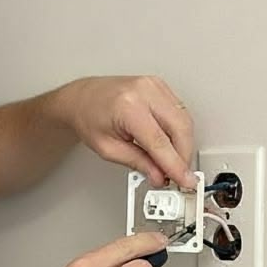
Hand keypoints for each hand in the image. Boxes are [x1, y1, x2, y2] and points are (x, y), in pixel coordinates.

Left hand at [58, 76, 195, 188]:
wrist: (81, 98)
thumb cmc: (87, 117)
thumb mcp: (108, 149)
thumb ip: (137, 163)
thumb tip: (159, 175)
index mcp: (128, 107)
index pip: (160, 142)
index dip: (175, 165)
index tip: (185, 180)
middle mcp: (144, 92)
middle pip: (180, 128)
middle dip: (183, 156)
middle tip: (178, 174)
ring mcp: (153, 85)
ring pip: (184, 119)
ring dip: (183, 144)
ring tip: (170, 161)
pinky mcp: (159, 85)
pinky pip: (179, 110)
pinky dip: (178, 130)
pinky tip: (169, 143)